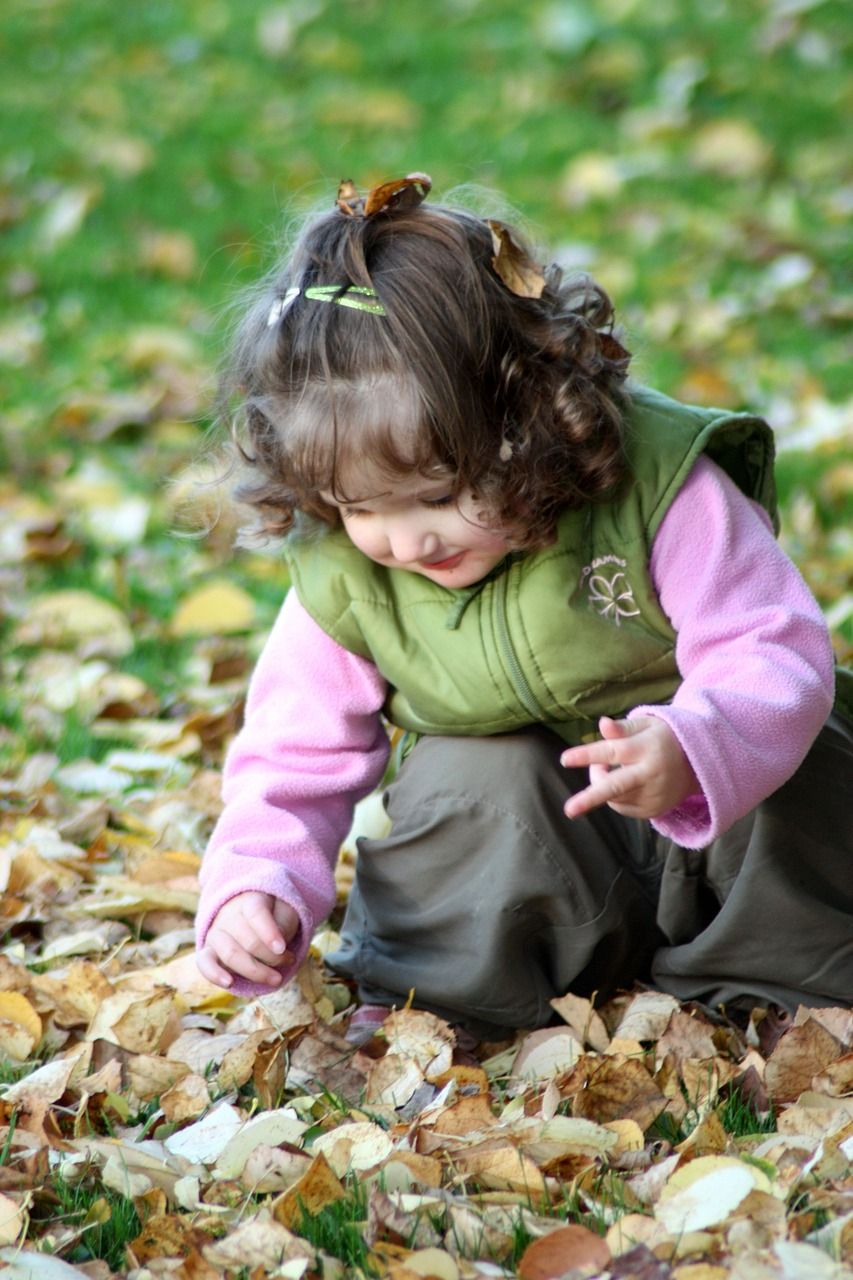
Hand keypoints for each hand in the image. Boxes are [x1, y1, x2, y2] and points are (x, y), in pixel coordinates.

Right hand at [197, 892, 299, 989]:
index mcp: (250, 900)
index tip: (282, 948)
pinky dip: (214, 974)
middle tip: (289, 959)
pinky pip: (204, 963)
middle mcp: (228, 916)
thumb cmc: (272, 915)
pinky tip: (229, 983)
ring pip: (230, 954)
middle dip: (272, 957)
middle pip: (248, 940)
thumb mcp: (285, 912)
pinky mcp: (208, 951)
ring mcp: (216, 934)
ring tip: (276, 979)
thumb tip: (276, 948)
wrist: (249, 917)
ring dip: (255, 971)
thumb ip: (283, 925)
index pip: (256, 914)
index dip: (269, 932)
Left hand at [560, 715, 699, 820]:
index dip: (588, 756)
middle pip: (615, 787)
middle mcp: (650, 775)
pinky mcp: (653, 810)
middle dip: (590, 799)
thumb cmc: (663, 738)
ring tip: (609, 766)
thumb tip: (602, 724)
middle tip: (569, 811)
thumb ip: (623, 727)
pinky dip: (614, 796)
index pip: (613, 751)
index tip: (565, 760)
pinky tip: (624, 781)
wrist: (697, 765)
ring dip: (600, 783)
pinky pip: (621, 807)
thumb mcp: (647, 724)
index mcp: (647, 749)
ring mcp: (653, 796)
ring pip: (613, 797)